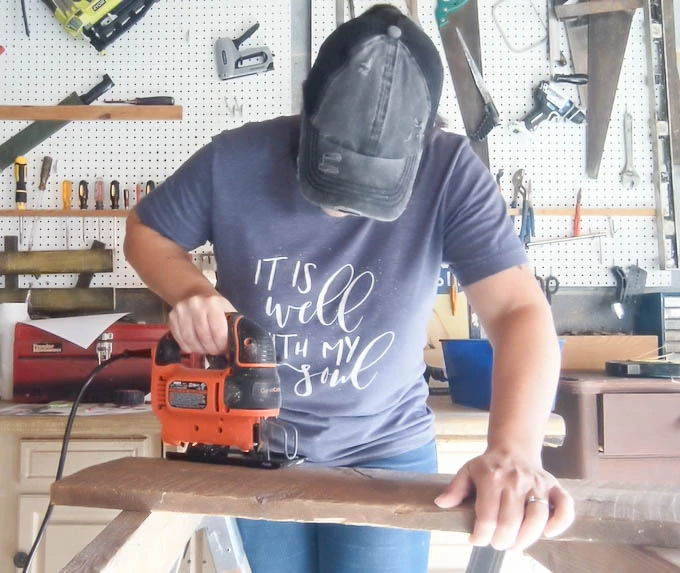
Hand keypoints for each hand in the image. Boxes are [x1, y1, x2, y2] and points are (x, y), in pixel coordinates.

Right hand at [168, 293, 236, 354]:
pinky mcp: (171, 318)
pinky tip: (195, 347)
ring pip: (191, 340)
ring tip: (207, 350)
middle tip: (217, 351)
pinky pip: (180, 340)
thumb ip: (232, 325)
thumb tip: (239, 345)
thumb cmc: (214, 304)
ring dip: (200, 349)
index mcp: (212, 302)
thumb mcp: (227, 309)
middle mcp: (195, 305)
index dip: (222, 344)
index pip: (218, 331)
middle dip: (212, 348)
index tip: (225, 349)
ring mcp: (181, 311)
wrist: (193, 292)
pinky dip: (188, 347)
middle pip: (204, 337)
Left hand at [434, 448, 574, 550]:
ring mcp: (537, 484)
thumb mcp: (467, 471)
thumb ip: (455, 488)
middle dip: (501, 541)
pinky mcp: (554, 486)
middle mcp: (516, 481)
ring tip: (515, 545)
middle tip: (496, 544)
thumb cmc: (489, 465)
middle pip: (511, 521)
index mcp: (492, 478)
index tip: (476, 540)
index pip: (487, 516)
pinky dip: (560, 523)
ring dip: (526, 538)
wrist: (513, 447)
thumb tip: (441, 503)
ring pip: (537, 518)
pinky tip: (547, 534)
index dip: (480, 535)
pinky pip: (564, 507)